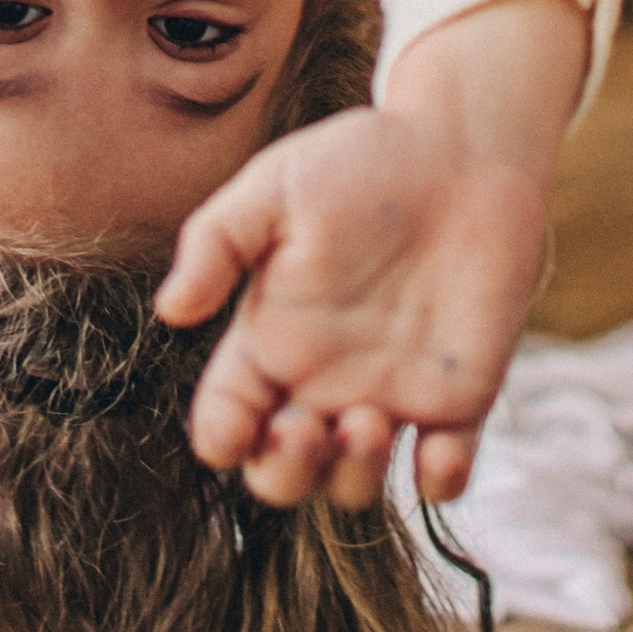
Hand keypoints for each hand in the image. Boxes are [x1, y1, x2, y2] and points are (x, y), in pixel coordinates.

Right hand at [153, 0, 587, 512]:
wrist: (462, 146)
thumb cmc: (362, 160)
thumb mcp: (275, 186)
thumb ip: (217, 241)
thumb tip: (170, 311)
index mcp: (270, 339)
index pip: (228, 417)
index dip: (223, 439)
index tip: (236, 427)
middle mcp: (323, 381)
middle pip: (284, 473)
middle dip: (286, 474)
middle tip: (307, 428)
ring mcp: (390, 395)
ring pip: (354, 484)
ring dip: (353, 479)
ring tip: (370, 420)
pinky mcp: (456, 398)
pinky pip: (444, 472)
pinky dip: (440, 480)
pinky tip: (438, 448)